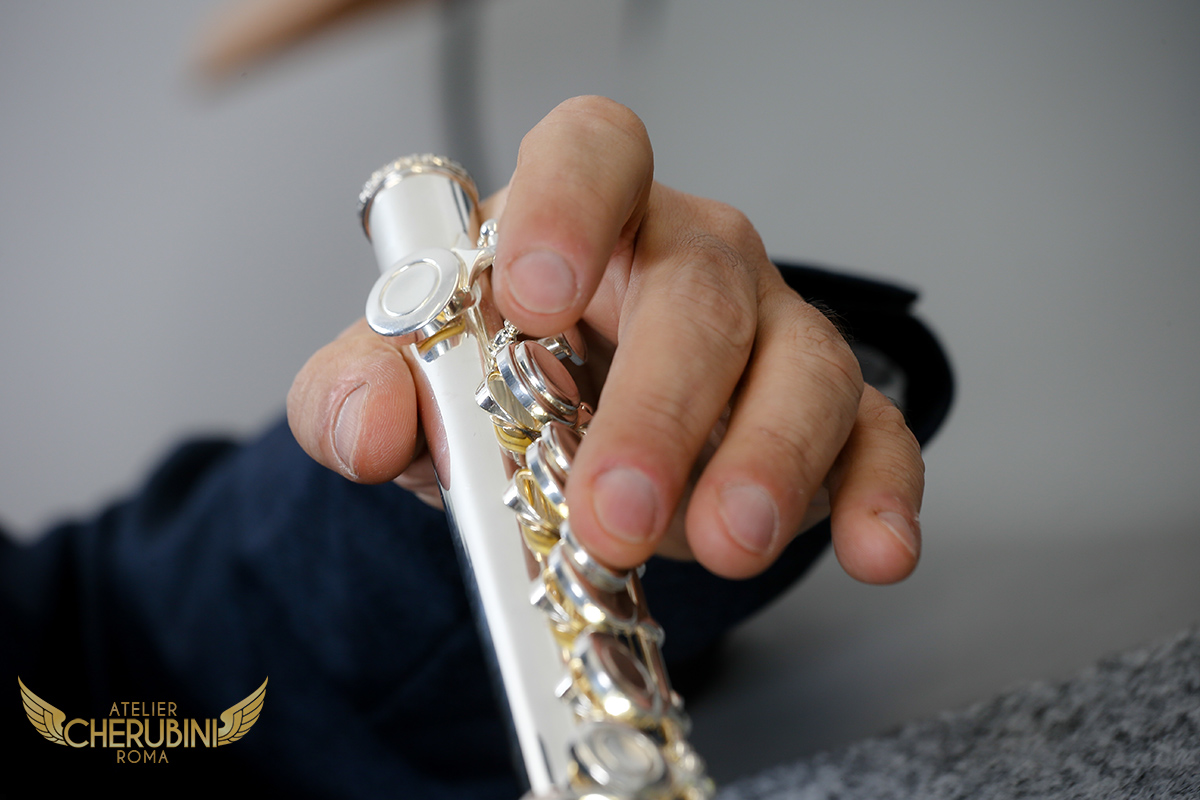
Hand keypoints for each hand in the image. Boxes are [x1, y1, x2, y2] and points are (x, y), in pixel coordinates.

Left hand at [288, 96, 923, 583]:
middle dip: (660, 406)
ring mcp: (773, 332)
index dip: (568, 207)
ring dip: (768, 460)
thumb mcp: (411, 379)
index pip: (593, 154)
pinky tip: (873, 549)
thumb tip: (368, 427)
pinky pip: (877, 439)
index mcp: (587, 216)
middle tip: (615, 508)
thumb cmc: (499, 376)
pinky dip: (878, 496)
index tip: (532, 298)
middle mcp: (694, 258)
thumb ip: (358, 389)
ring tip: (723, 543)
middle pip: (703, 292)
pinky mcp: (831, 416)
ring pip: (805, 365)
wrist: (568, 432)